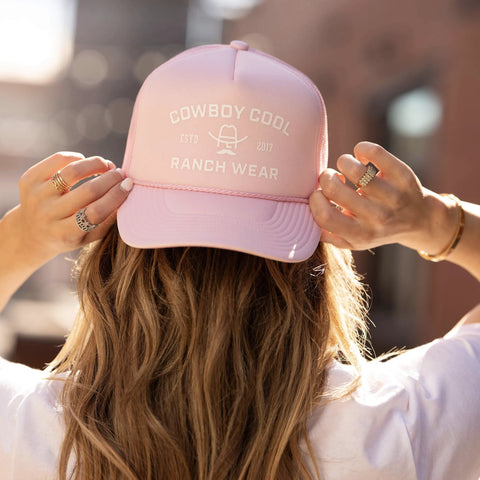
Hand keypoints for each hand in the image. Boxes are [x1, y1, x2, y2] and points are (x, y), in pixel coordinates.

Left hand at [8, 151, 131, 265]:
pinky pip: (57, 160)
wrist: (30, 234)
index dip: (115, 196)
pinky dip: (76, 158)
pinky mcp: (28, 180)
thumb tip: (126, 194)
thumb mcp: (89, 236)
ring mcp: (36, 196)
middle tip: (121, 173)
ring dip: (95, 164)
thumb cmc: (70, 234)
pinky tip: (84, 163)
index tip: (129, 185)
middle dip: (110, 179)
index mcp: (65, 233)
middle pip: (87, 191)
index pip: (95, 212)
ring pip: (72, 172)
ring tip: (106, 165)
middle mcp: (48, 215)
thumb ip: (108, 220)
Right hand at [309, 142, 456, 253]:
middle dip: (326, 177)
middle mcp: (377, 219)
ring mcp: (392, 198)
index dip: (315, 200)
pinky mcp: (404, 177)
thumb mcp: (353, 241)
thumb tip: (305, 213)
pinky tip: (361, 154)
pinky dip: (362, 148)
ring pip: (355, 170)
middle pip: (335, 190)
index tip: (319, 193)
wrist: (419, 221)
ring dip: (343, 162)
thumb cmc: (375, 228)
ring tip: (346, 165)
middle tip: (331, 176)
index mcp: (359, 236)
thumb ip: (327, 233)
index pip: (324, 217)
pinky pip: (376, 154)